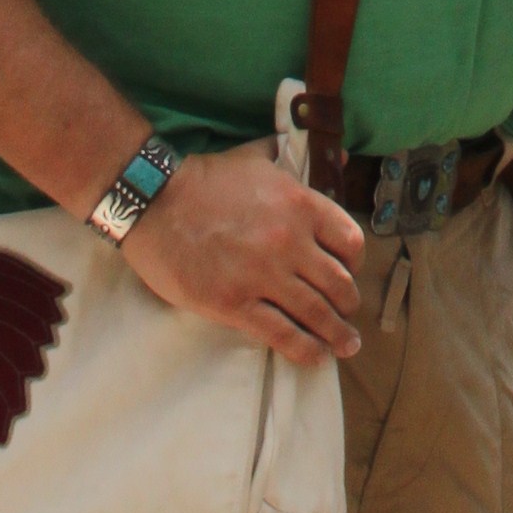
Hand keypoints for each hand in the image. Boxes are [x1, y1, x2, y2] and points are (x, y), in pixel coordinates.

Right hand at [119, 145, 364, 360]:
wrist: (157, 203)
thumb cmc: (206, 179)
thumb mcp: (256, 158)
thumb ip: (294, 159)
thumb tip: (333, 155)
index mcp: (299, 204)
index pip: (349, 240)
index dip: (355, 261)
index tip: (350, 272)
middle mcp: (290, 241)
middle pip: (338, 283)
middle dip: (348, 304)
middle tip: (349, 317)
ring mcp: (264, 275)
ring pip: (315, 312)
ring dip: (336, 333)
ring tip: (346, 346)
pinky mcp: (235, 304)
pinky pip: (281, 333)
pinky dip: (305, 349)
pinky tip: (316, 357)